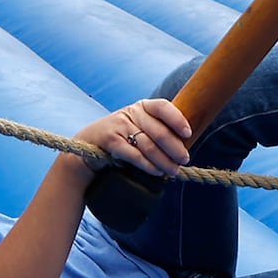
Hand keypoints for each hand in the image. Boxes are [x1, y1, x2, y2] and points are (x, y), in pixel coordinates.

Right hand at [75, 99, 191, 177]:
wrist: (88, 143)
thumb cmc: (122, 136)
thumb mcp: (138, 125)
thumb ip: (158, 129)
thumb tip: (185, 145)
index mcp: (142, 106)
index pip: (163, 107)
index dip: (177, 119)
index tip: (188, 133)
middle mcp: (131, 113)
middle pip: (159, 131)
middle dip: (175, 148)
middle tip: (185, 160)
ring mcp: (120, 126)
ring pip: (149, 146)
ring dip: (164, 161)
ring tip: (174, 170)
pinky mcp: (111, 141)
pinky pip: (135, 155)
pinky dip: (148, 165)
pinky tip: (157, 171)